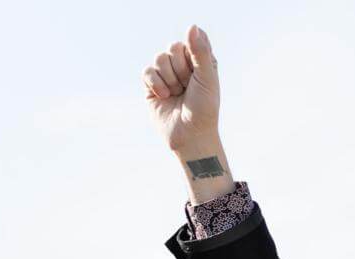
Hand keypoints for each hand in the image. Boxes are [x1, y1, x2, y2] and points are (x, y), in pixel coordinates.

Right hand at [142, 25, 220, 152]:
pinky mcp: (151, 85)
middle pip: (172, 48)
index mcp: (200, 62)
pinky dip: (156, 84)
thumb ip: (200, 52)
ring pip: (159, 58)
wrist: (190, 136)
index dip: (192, 57)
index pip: (190, 40)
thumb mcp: (207, 79)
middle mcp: (183, 66)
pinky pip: (147, 71)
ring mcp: (166, 75)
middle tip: (188, 88)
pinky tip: (164, 97)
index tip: (198, 75)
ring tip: (177, 95)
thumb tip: (192, 26)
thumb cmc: (204, 110)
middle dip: (181, 70)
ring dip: (170, 79)